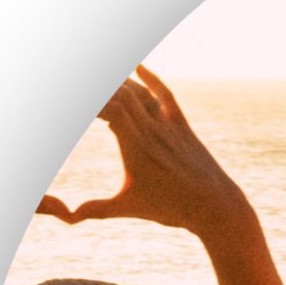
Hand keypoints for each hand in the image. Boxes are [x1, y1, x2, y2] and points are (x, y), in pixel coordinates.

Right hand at [43, 67, 249, 232]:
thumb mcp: (130, 208)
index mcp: (136, 146)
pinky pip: (166, 95)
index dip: (95, 106)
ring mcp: (169, 127)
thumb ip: (97, 209)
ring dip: (119, 83)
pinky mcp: (183, 127)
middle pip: (120, 94)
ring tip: (107, 91)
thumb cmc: (173, 210)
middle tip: (96, 106)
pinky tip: (137, 67)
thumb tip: (68, 217)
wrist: (217, 209)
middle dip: (103, 93)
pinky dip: (151, 79)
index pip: (108, 109)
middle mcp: (152, 130)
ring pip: (140, 93)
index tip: (89, 116)